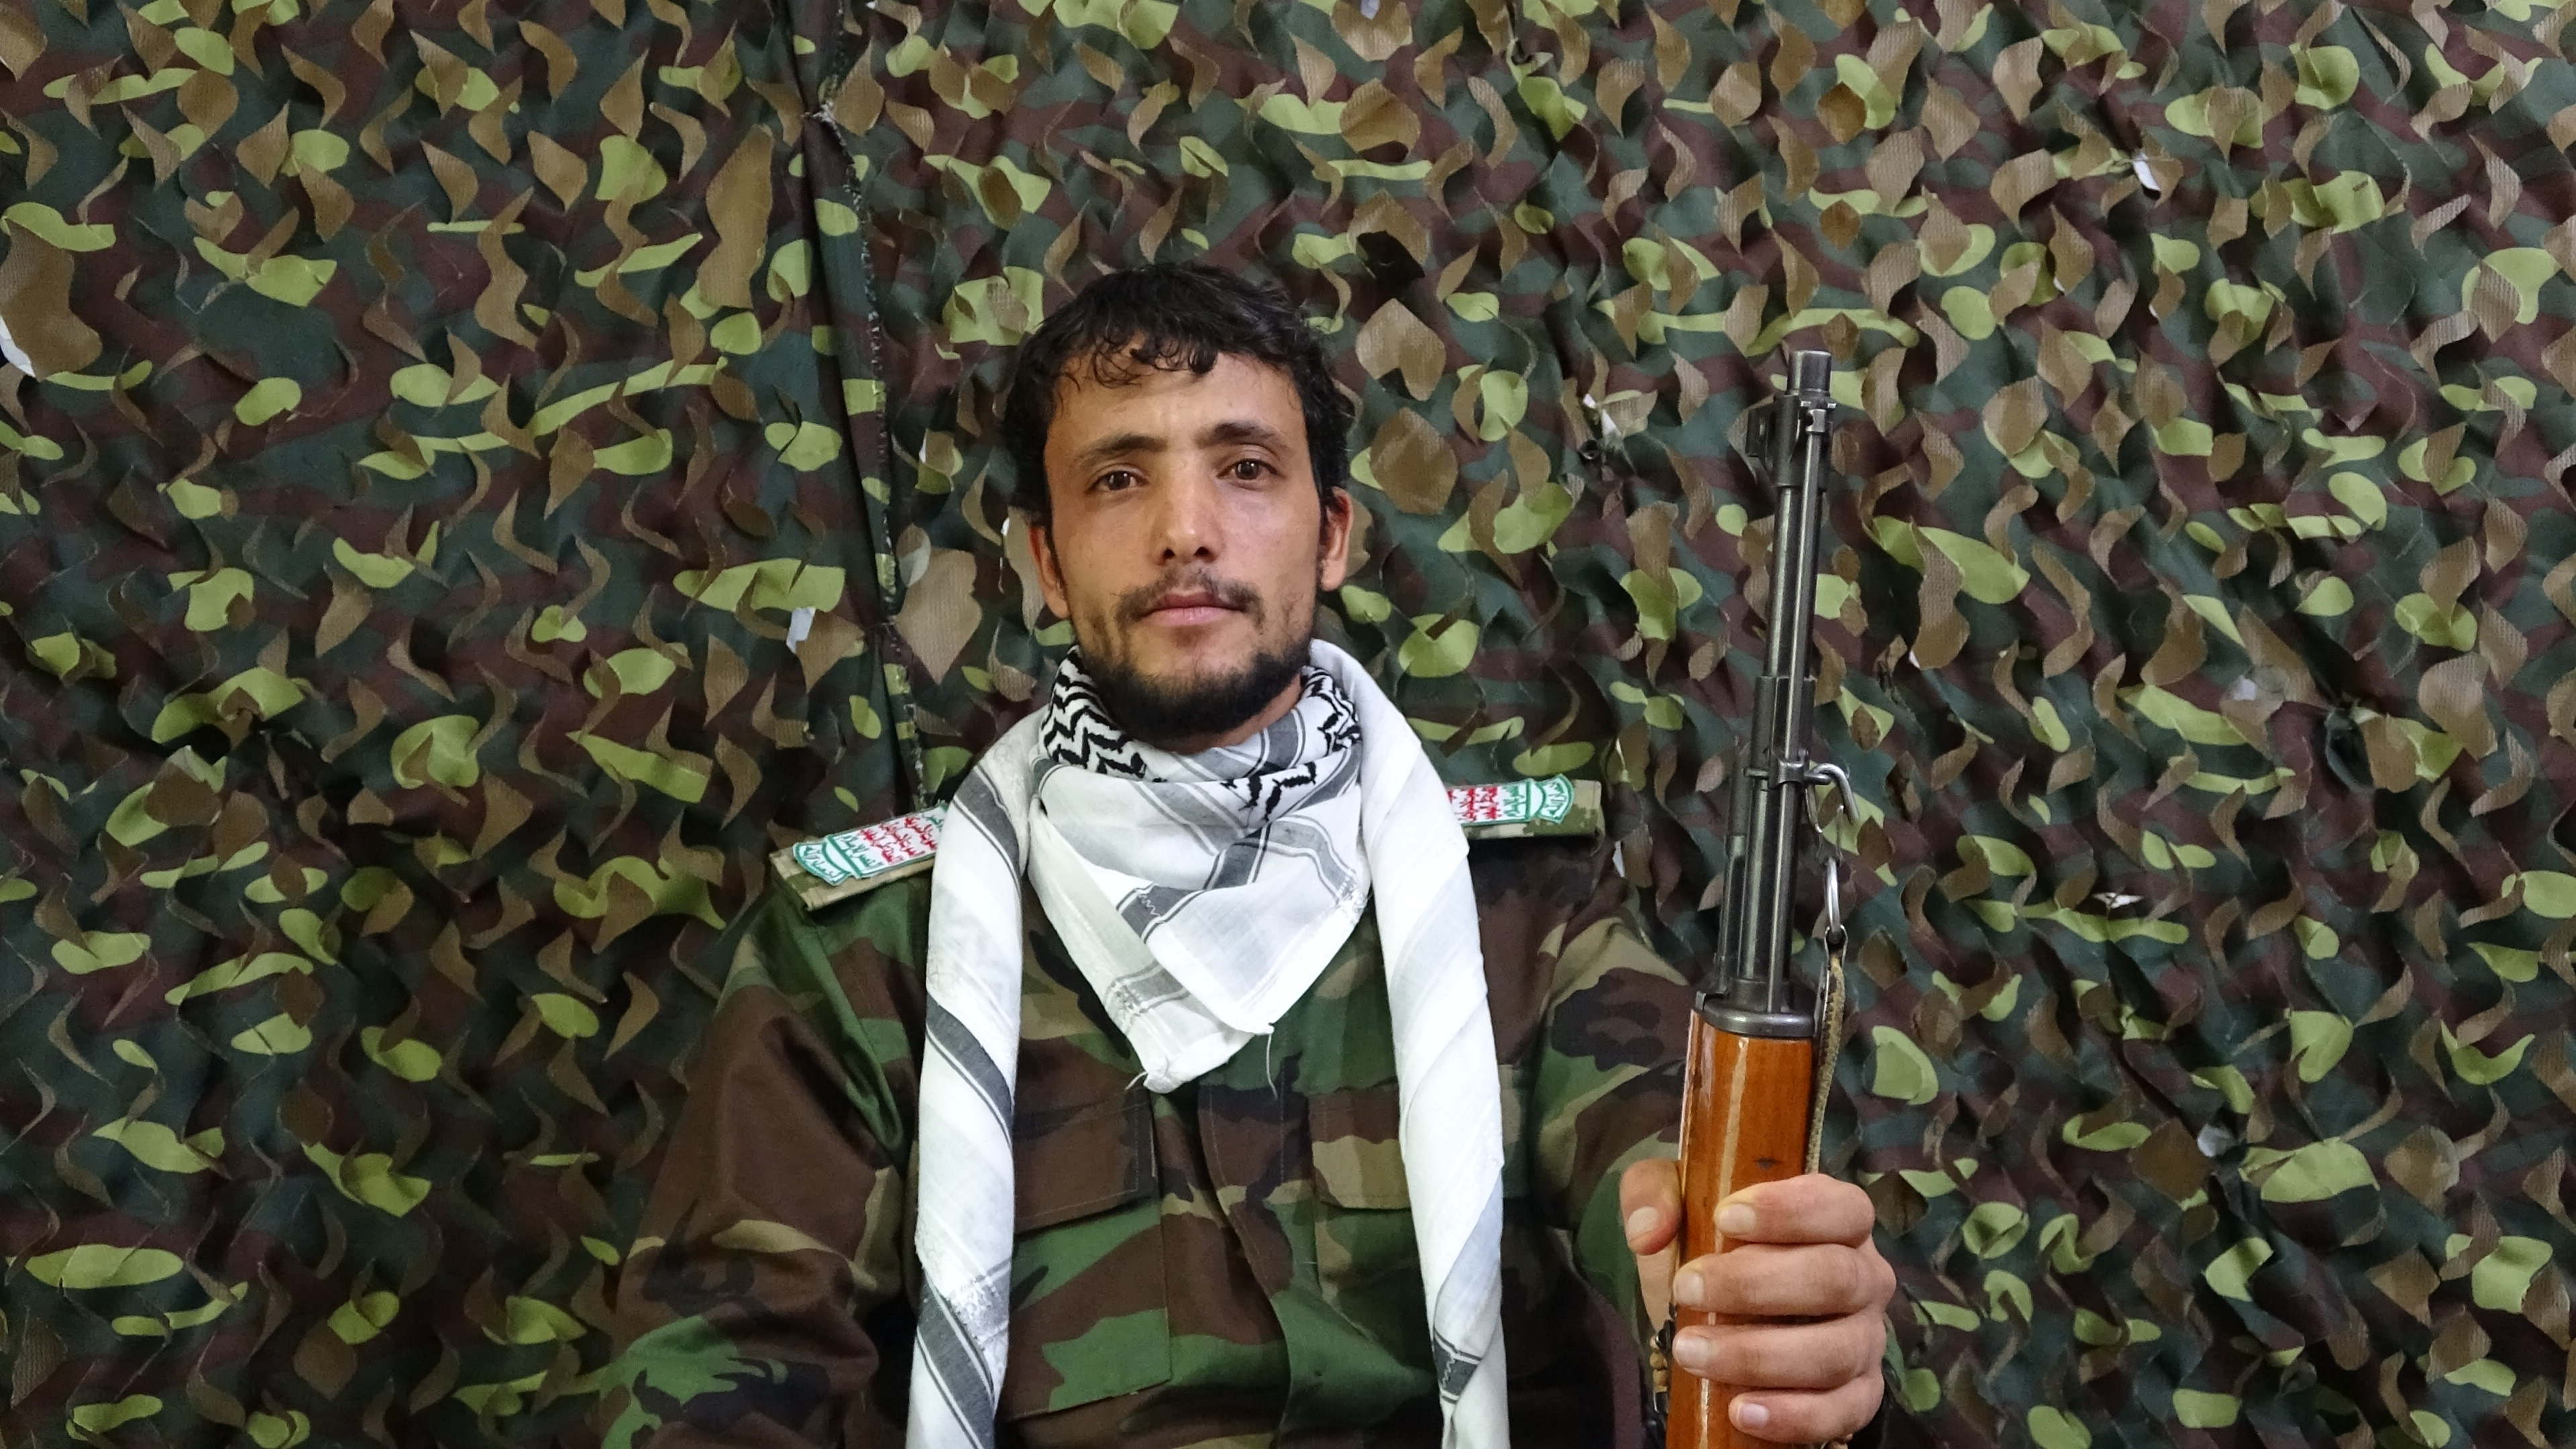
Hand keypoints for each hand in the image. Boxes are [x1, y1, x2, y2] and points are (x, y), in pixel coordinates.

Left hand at [1621, 1163, 1892, 1442]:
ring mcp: (1866, 1340)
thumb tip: (1647, 1232)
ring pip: (1835, 1352)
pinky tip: (1739, 1411)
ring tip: (1690, 1352)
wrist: (1714, 1307)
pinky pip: (1842, 1412)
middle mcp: (1864, 1277)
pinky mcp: (1858, 1395)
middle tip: (1685, 1290)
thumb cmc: (1708, 1241)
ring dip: (1757, 1356)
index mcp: (1839, 1218)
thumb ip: (1655, 1193)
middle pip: (1835, 1278)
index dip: (1789, 1211)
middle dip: (1753, 1286)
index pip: (1841, 1207)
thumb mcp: (1675, 1198)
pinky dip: (1793, 1416)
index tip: (1724, 1219)